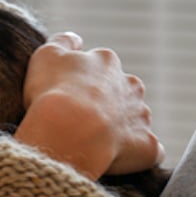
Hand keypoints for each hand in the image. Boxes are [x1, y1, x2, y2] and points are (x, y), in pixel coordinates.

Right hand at [14, 32, 163, 178]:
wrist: (69, 130)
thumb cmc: (54, 90)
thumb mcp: (47, 54)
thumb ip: (63, 41)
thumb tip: (76, 38)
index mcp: (107, 62)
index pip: (99, 66)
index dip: (82, 81)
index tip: (67, 94)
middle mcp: (131, 85)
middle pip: (122, 91)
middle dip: (107, 102)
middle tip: (81, 117)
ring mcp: (142, 116)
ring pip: (135, 119)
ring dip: (120, 127)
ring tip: (94, 140)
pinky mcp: (148, 145)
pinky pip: (147, 150)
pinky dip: (136, 153)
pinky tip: (117, 157)